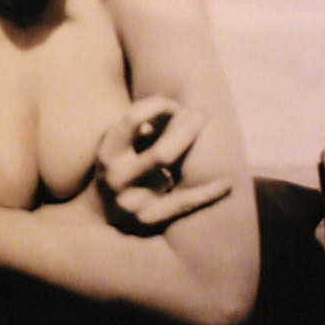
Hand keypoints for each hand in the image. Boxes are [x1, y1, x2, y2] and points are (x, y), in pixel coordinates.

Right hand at [96, 96, 231, 235]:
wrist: (97, 212)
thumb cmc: (117, 164)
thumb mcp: (119, 141)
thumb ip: (143, 125)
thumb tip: (176, 109)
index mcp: (109, 150)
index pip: (134, 118)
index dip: (158, 106)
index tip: (173, 105)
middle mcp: (118, 176)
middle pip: (162, 152)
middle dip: (187, 131)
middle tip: (202, 115)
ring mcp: (133, 201)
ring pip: (172, 176)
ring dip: (194, 154)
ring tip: (214, 139)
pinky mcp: (150, 219)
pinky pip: (184, 203)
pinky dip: (208, 193)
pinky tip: (227, 182)